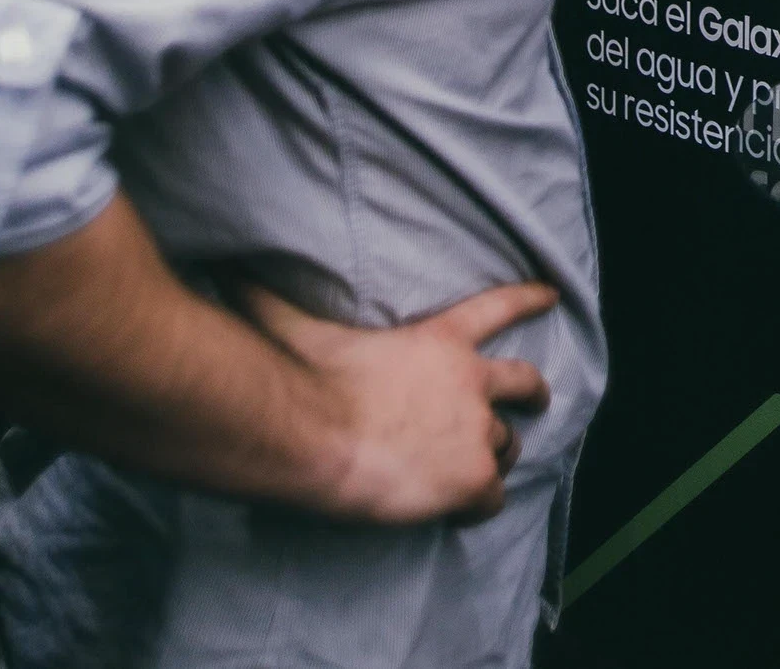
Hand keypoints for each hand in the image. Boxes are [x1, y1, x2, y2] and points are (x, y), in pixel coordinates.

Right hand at [241, 280, 557, 525]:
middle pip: (524, 384)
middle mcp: (471, 383)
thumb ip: (271, 298)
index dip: (528, 299)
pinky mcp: (473, 480)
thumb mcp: (296, 326)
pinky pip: (492, 498)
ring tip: (478, 471)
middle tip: (536, 402)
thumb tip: (225, 268)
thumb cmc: (305, 380)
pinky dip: (480, 505)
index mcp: (440, 341)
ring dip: (497, 455)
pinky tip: (461, 512)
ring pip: (507, 447)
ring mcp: (476, 432)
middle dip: (533, 394)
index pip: (497, 308)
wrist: (314, 437)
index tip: (554, 295)